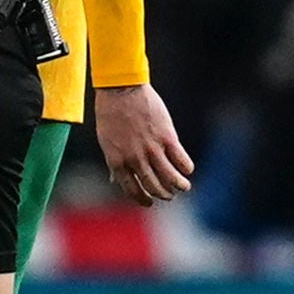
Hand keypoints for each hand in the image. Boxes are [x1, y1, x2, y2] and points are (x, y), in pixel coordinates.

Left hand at [93, 82, 195, 204]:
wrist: (121, 90)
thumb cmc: (111, 114)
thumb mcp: (106, 141)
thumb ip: (115, 161)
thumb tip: (115, 179)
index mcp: (117, 161)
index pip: (132, 189)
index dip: (142, 199)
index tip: (150, 202)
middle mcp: (135, 159)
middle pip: (154, 187)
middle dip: (163, 194)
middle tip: (169, 195)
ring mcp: (152, 149)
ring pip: (171, 178)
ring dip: (179, 186)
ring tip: (183, 187)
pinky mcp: (168, 138)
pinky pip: (181, 160)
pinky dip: (186, 168)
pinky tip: (187, 169)